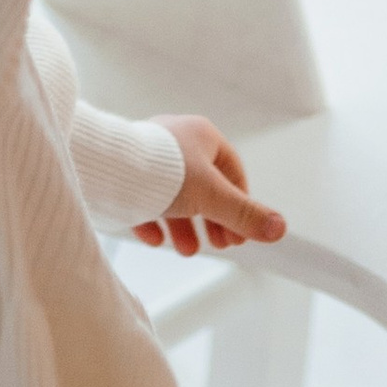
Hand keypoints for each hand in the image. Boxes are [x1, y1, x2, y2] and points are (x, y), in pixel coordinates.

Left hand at [135, 114, 287, 256]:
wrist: (108, 170)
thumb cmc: (162, 170)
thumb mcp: (213, 197)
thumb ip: (245, 214)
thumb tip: (279, 228)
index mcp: (202, 136)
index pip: (231, 171)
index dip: (239, 204)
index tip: (241, 232)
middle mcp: (176, 141)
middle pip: (203, 186)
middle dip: (212, 220)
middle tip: (220, 244)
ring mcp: (149, 157)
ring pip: (173, 196)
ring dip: (184, 226)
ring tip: (187, 250)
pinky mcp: (125, 175)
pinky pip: (143, 200)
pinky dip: (152, 221)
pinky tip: (154, 239)